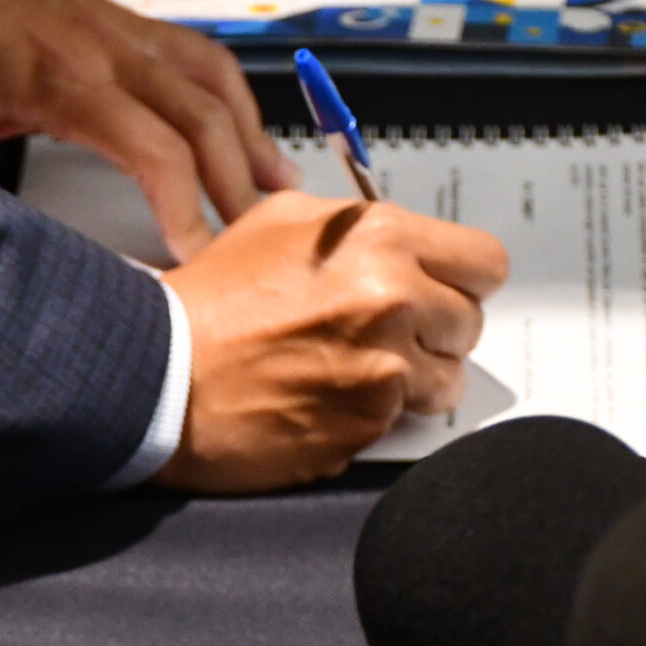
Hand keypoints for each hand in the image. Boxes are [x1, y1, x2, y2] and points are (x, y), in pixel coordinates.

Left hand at [0, 0, 295, 260]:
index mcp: (62, 78)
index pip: (155, 150)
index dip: (187, 208)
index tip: (199, 256)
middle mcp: (104, 47)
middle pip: (204, 116)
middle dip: (240, 184)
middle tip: (260, 241)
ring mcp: (119, 27)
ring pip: (214, 78)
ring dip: (252, 134)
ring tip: (278, 187)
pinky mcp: (119, 18)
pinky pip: (197, 53)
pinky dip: (230, 95)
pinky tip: (240, 126)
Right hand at [157, 191, 509, 493]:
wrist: (161, 376)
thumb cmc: (210, 304)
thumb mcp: (280, 223)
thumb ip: (356, 225)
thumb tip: (399, 240)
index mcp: (380, 239)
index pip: (485, 262)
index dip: (462, 280)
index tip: (442, 292)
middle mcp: (392, 299)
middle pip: (470, 322)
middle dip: (435, 331)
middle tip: (385, 336)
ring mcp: (384, 367)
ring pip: (447, 380)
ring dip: (414, 381)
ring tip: (354, 372)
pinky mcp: (367, 422)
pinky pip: (402, 421)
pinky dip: (373, 415)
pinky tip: (327, 399)